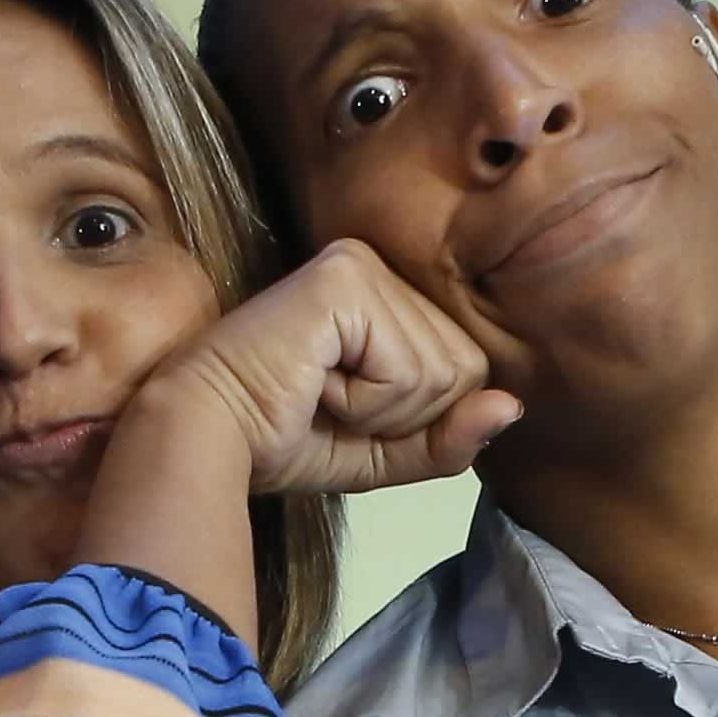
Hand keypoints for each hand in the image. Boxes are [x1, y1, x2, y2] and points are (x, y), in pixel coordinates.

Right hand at [151, 239, 520, 496]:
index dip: (416, 417)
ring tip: (316, 390)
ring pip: (442, 372)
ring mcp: (362, 265)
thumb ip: (452, 435)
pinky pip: (410, 368)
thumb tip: (512, 406)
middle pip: (464, 368)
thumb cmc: (283, 438)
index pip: (465, 368)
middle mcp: (379, 266)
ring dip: (381, 409)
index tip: (344, 407)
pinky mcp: (345, 280)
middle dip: (403, 414)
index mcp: (389, 295)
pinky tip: (314, 380)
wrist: (206, 438)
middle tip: (327, 401)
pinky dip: (367, 401)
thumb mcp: (387, 451)